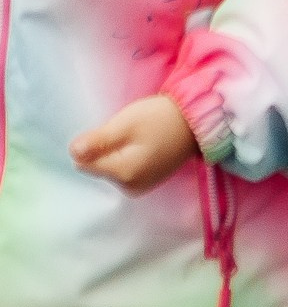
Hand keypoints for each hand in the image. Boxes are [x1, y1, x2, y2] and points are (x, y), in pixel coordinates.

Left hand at [71, 94, 199, 191]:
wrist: (197, 120)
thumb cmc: (160, 118)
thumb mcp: (126, 123)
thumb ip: (97, 141)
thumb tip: (72, 152)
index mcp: (123, 174)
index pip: (86, 163)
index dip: (93, 143)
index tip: (109, 128)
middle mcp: (130, 188)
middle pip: (99, 167)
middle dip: (105, 149)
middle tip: (124, 128)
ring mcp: (141, 187)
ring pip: (112, 169)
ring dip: (117, 152)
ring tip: (136, 134)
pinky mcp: (149, 181)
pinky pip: (125, 171)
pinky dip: (128, 156)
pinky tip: (142, 142)